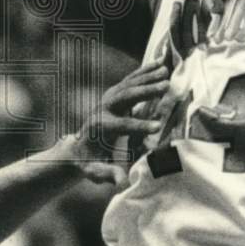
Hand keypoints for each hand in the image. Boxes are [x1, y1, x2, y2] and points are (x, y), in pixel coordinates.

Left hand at [64, 63, 177, 187]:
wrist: (78, 147)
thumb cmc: (88, 163)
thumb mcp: (94, 172)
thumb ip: (107, 174)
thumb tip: (122, 182)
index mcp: (100, 128)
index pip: (121, 125)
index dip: (139, 126)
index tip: (157, 127)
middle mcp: (103, 110)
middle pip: (125, 97)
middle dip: (145, 92)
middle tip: (166, 86)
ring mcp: (107, 100)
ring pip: (128, 85)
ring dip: (147, 77)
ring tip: (166, 71)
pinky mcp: (113, 94)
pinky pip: (130, 80)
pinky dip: (144, 71)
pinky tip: (159, 63)